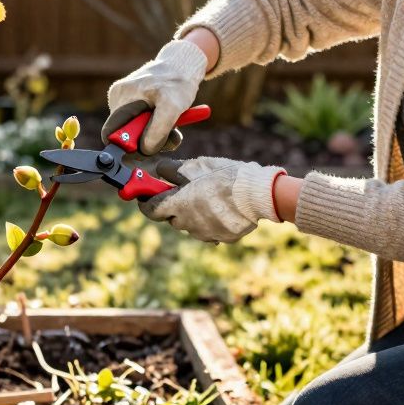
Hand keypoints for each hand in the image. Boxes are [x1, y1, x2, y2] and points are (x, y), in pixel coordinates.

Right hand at [102, 40, 208, 156]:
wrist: (184, 64)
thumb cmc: (178, 82)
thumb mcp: (172, 107)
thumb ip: (157, 131)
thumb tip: (144, 149)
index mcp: (119, 98)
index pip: (111, 133)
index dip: (126, 146)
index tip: (148, 148)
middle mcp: (118, 99)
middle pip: (125, 134)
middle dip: (148, 140)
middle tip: (170, 134)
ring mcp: (126, 100)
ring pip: (136, 131)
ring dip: (156, 133)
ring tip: (173, 122)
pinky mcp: (136, 102)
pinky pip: (143, 123)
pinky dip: (158, 126)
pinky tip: (169, 116)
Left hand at [139, 156, 286, 242]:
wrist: (258, 195)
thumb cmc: (226, 176)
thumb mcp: (197, 166)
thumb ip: (173, 170)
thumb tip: (158, 170)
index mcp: (178, 205)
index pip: (150, 209)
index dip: (145, 202)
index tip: (145, 196)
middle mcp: (188, 224)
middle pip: (172, 218)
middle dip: (174, 206)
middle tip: (185, 192)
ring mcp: (205, 234)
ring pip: (191, 225)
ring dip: (193, 214)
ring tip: (210, 198)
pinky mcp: (221, 239)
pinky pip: (210, 231)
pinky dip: (211, 221)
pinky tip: (223, 208)